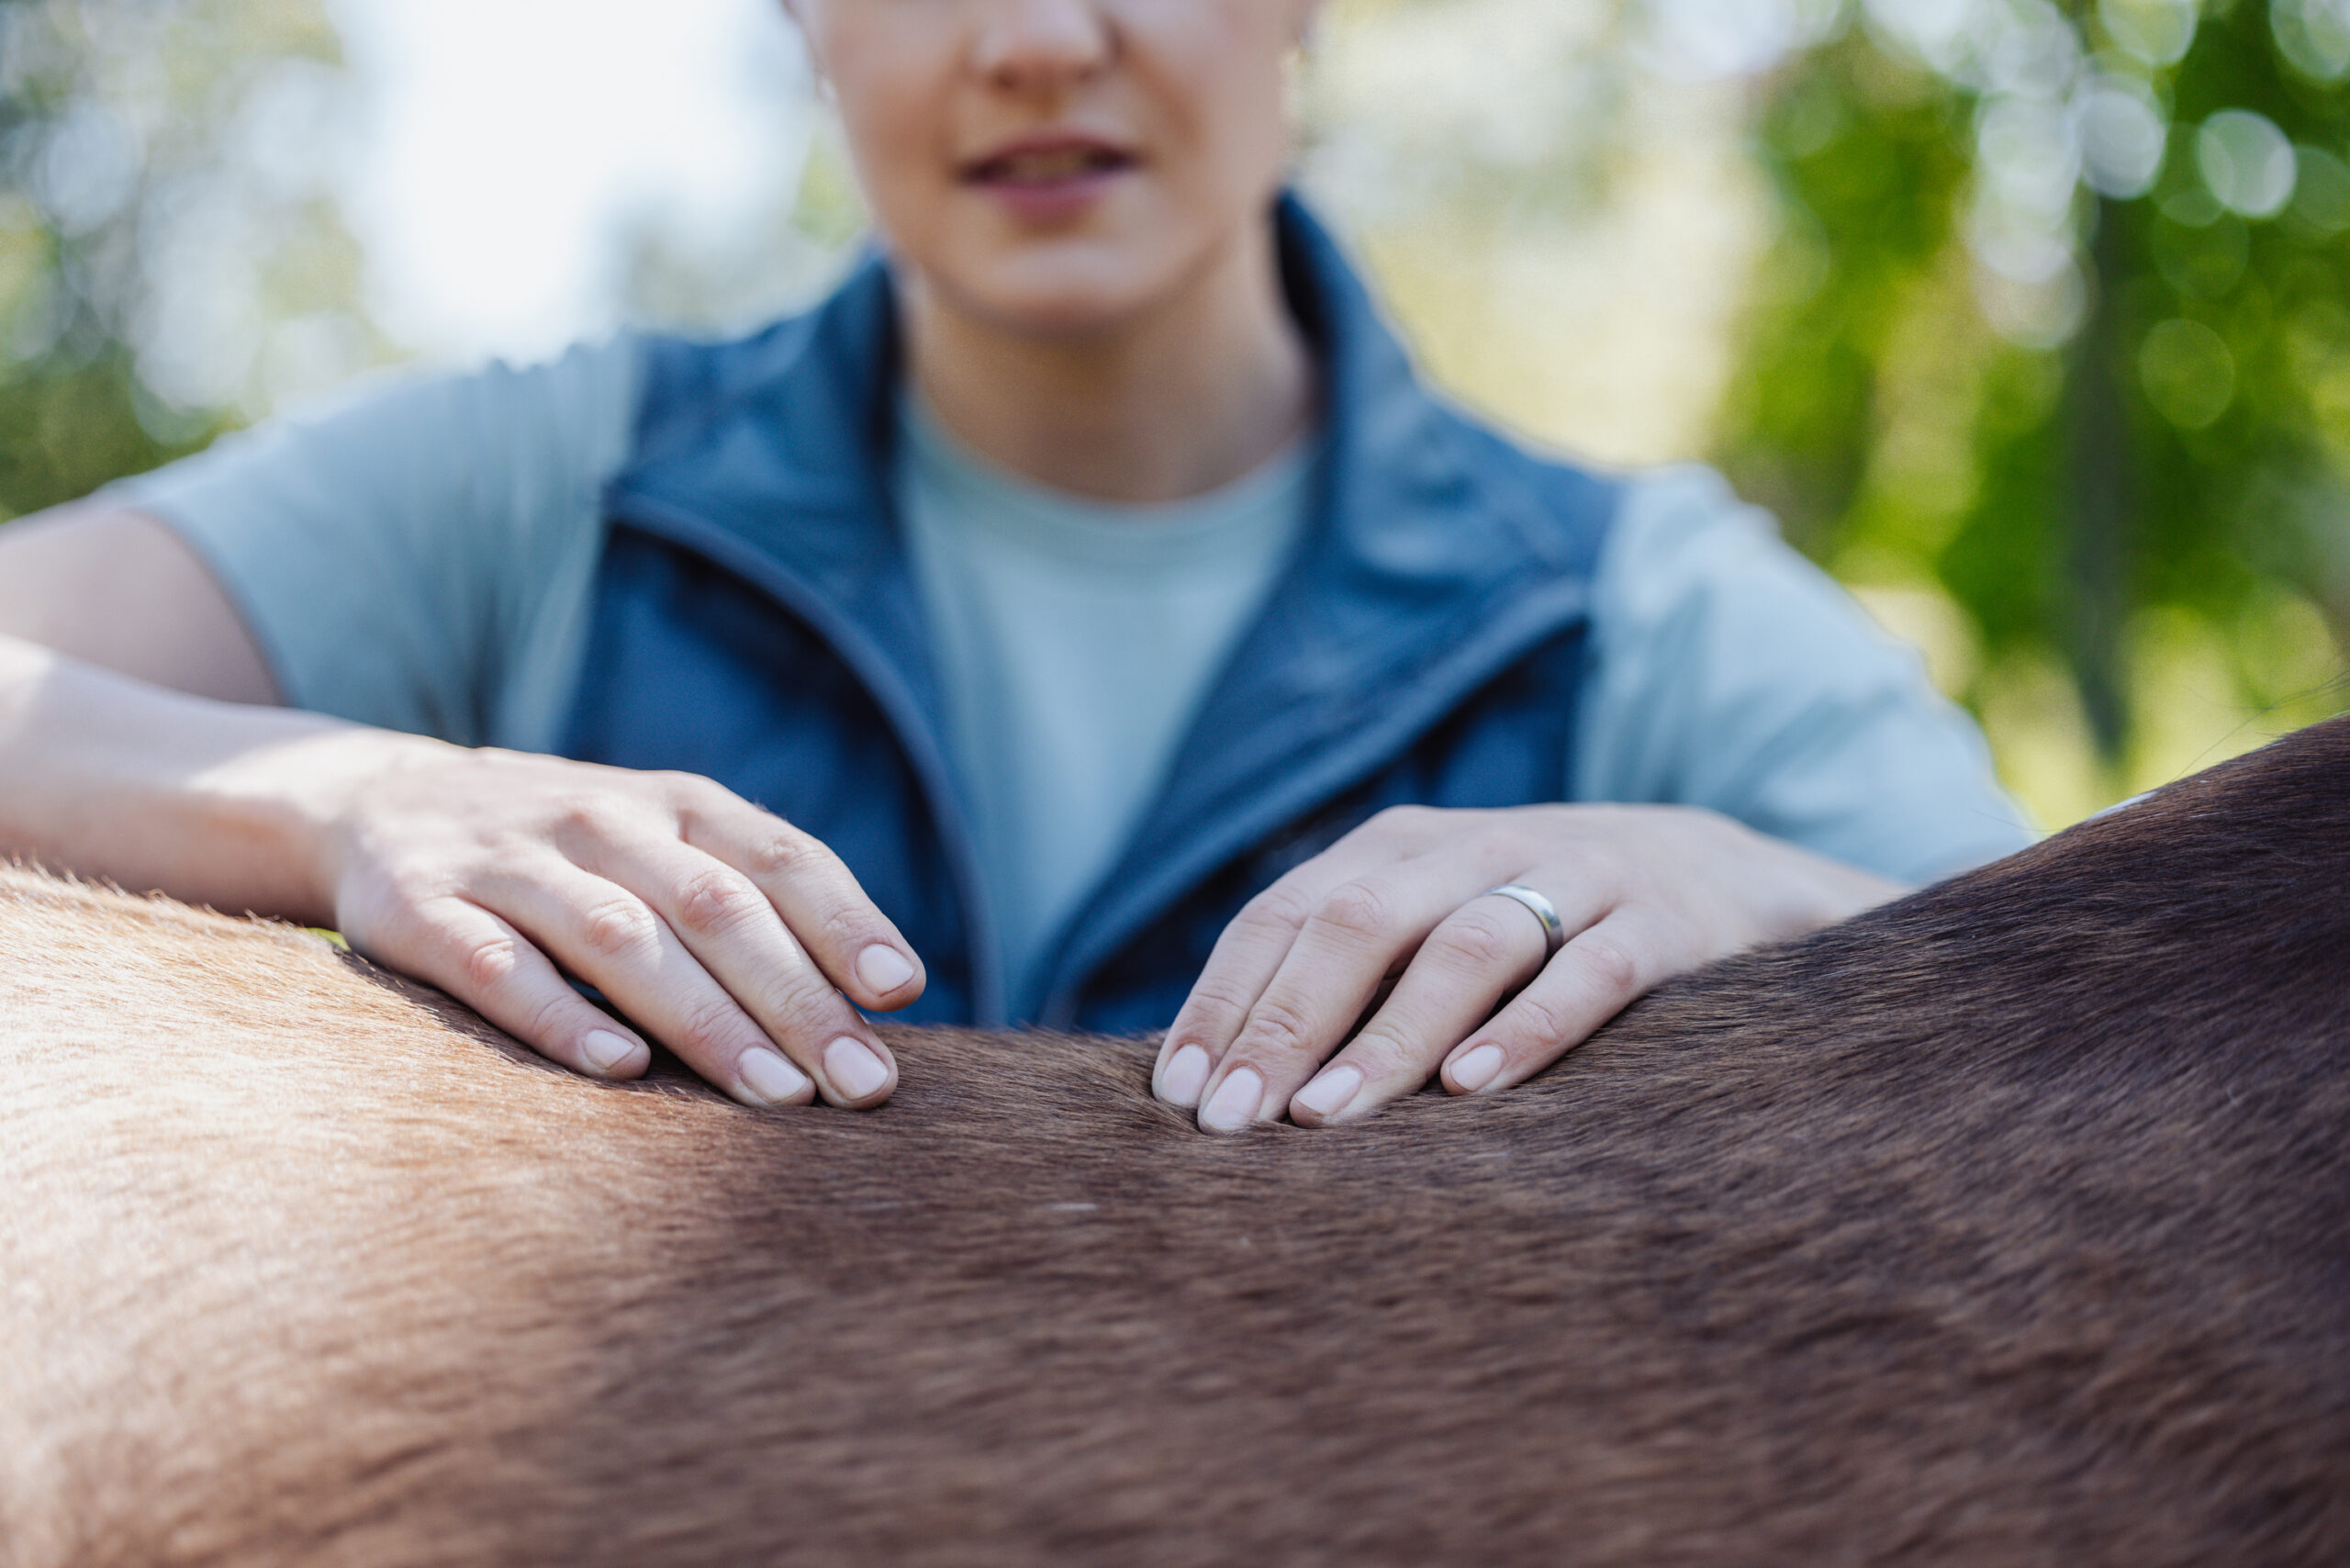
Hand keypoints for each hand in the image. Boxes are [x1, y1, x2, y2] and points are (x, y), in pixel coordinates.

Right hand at [268, 730, 923, 1109]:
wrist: (378, 801)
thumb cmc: (572, 853)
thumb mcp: (662, 845)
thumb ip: (755, 901)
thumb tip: (877, 1000)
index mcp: (676, 804)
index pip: (779, 857)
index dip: (844, 921)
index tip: (898, 992)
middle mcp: (601, 819)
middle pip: (717, 908)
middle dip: (799, 1000)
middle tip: (863, 1085)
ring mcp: (509, 861)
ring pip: (622, 938)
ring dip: (707, 1020)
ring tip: (777, 1094)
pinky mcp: (421, 909)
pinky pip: (497, 966)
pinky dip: (561, 1017)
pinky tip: (620, 1070)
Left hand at [1150, 804, 1903, 1133]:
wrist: (1721, 875)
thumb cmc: (1534, 929)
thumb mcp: (1431, 926)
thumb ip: (1340, 977)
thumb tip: (1208, 1081)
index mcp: (1396, 845)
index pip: (1283, 913)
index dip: (1224, 1000)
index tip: (1179, 1094)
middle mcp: (1473, 846)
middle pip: (1357, 922)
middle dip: (1284, 1024)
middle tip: (1234, 1123)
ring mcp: (1572, 874)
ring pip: (1464, 946)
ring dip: (1389, 1036)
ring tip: (1328, 1118)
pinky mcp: (1660, 920)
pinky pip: (1589, 972)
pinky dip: (1528, 1028)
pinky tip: (1473, 1090)